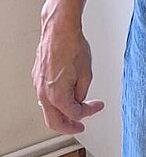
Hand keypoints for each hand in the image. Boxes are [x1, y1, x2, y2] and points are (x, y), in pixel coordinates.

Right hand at [32, 15, 103, 134]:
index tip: (97, 107)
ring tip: (74, 111)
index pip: (74, 114)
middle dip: (69, 126)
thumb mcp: (86, 75)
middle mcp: (44, 93)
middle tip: (80, 126)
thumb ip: (82, 93)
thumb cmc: (72, 47)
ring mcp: (38, 85)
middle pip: (54, 122)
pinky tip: (65, 97)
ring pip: (48, 110)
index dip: (89, 112)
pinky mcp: (37, 77)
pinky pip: (45, 97)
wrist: (59, 30)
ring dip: (61, 114)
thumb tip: (79, 100)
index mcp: (57, 96)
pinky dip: (55, 102)